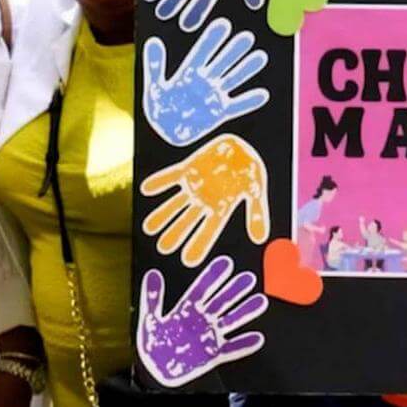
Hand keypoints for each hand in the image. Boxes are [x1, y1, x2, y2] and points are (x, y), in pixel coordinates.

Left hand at [136, 256, 266, 387]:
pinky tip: (256, 338)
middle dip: (235, 290)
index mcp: (186, 309)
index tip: (226, 263)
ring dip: (245, 312)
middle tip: (248, 278)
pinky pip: (232, 349)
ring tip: (260, 301)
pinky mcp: (213, 355)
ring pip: (231, 321)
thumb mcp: (150, 319)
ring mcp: (209, 337)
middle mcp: (201, 320)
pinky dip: (244, 344)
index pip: (203, 288)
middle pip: (221, 301)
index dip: (214, 276)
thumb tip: (152, 274)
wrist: (156, 371)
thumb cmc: (152, 346)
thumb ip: (152, 298)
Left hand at [140, 135, 269, 266]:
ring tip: (148, 228)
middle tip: (163, 247)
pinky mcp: (187, 169)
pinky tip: (146, 189)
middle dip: (175, 233)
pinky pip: (170, 177)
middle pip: (187, 221)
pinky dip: (160, 182)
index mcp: (221, 208)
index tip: (188, 260)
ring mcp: (195, 185)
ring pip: (175, 204)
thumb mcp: (255, 190)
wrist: (240, 145)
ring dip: (163, 215)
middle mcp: (205, 200)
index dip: (199, 244)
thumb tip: (261, 239)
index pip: (209, 230)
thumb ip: (256, 213)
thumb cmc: (250, 168)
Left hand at [143, 18, 269, 146]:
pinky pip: (237, 106)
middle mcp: (205, 81)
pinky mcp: (220, 113)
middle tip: (247, 36)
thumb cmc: (159, 109)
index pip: (203, 52)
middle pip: (222, 62)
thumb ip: (155, 66)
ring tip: (260, 56)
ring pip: (233, 79)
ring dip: (246, 69)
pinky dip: (249, 101)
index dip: (212, 39)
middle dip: (234, 50)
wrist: (166, 133)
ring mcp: (214, 96)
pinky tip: (262, 94)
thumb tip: (153, 42)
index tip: (223, 24)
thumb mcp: (155, 87)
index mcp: (189, 72)